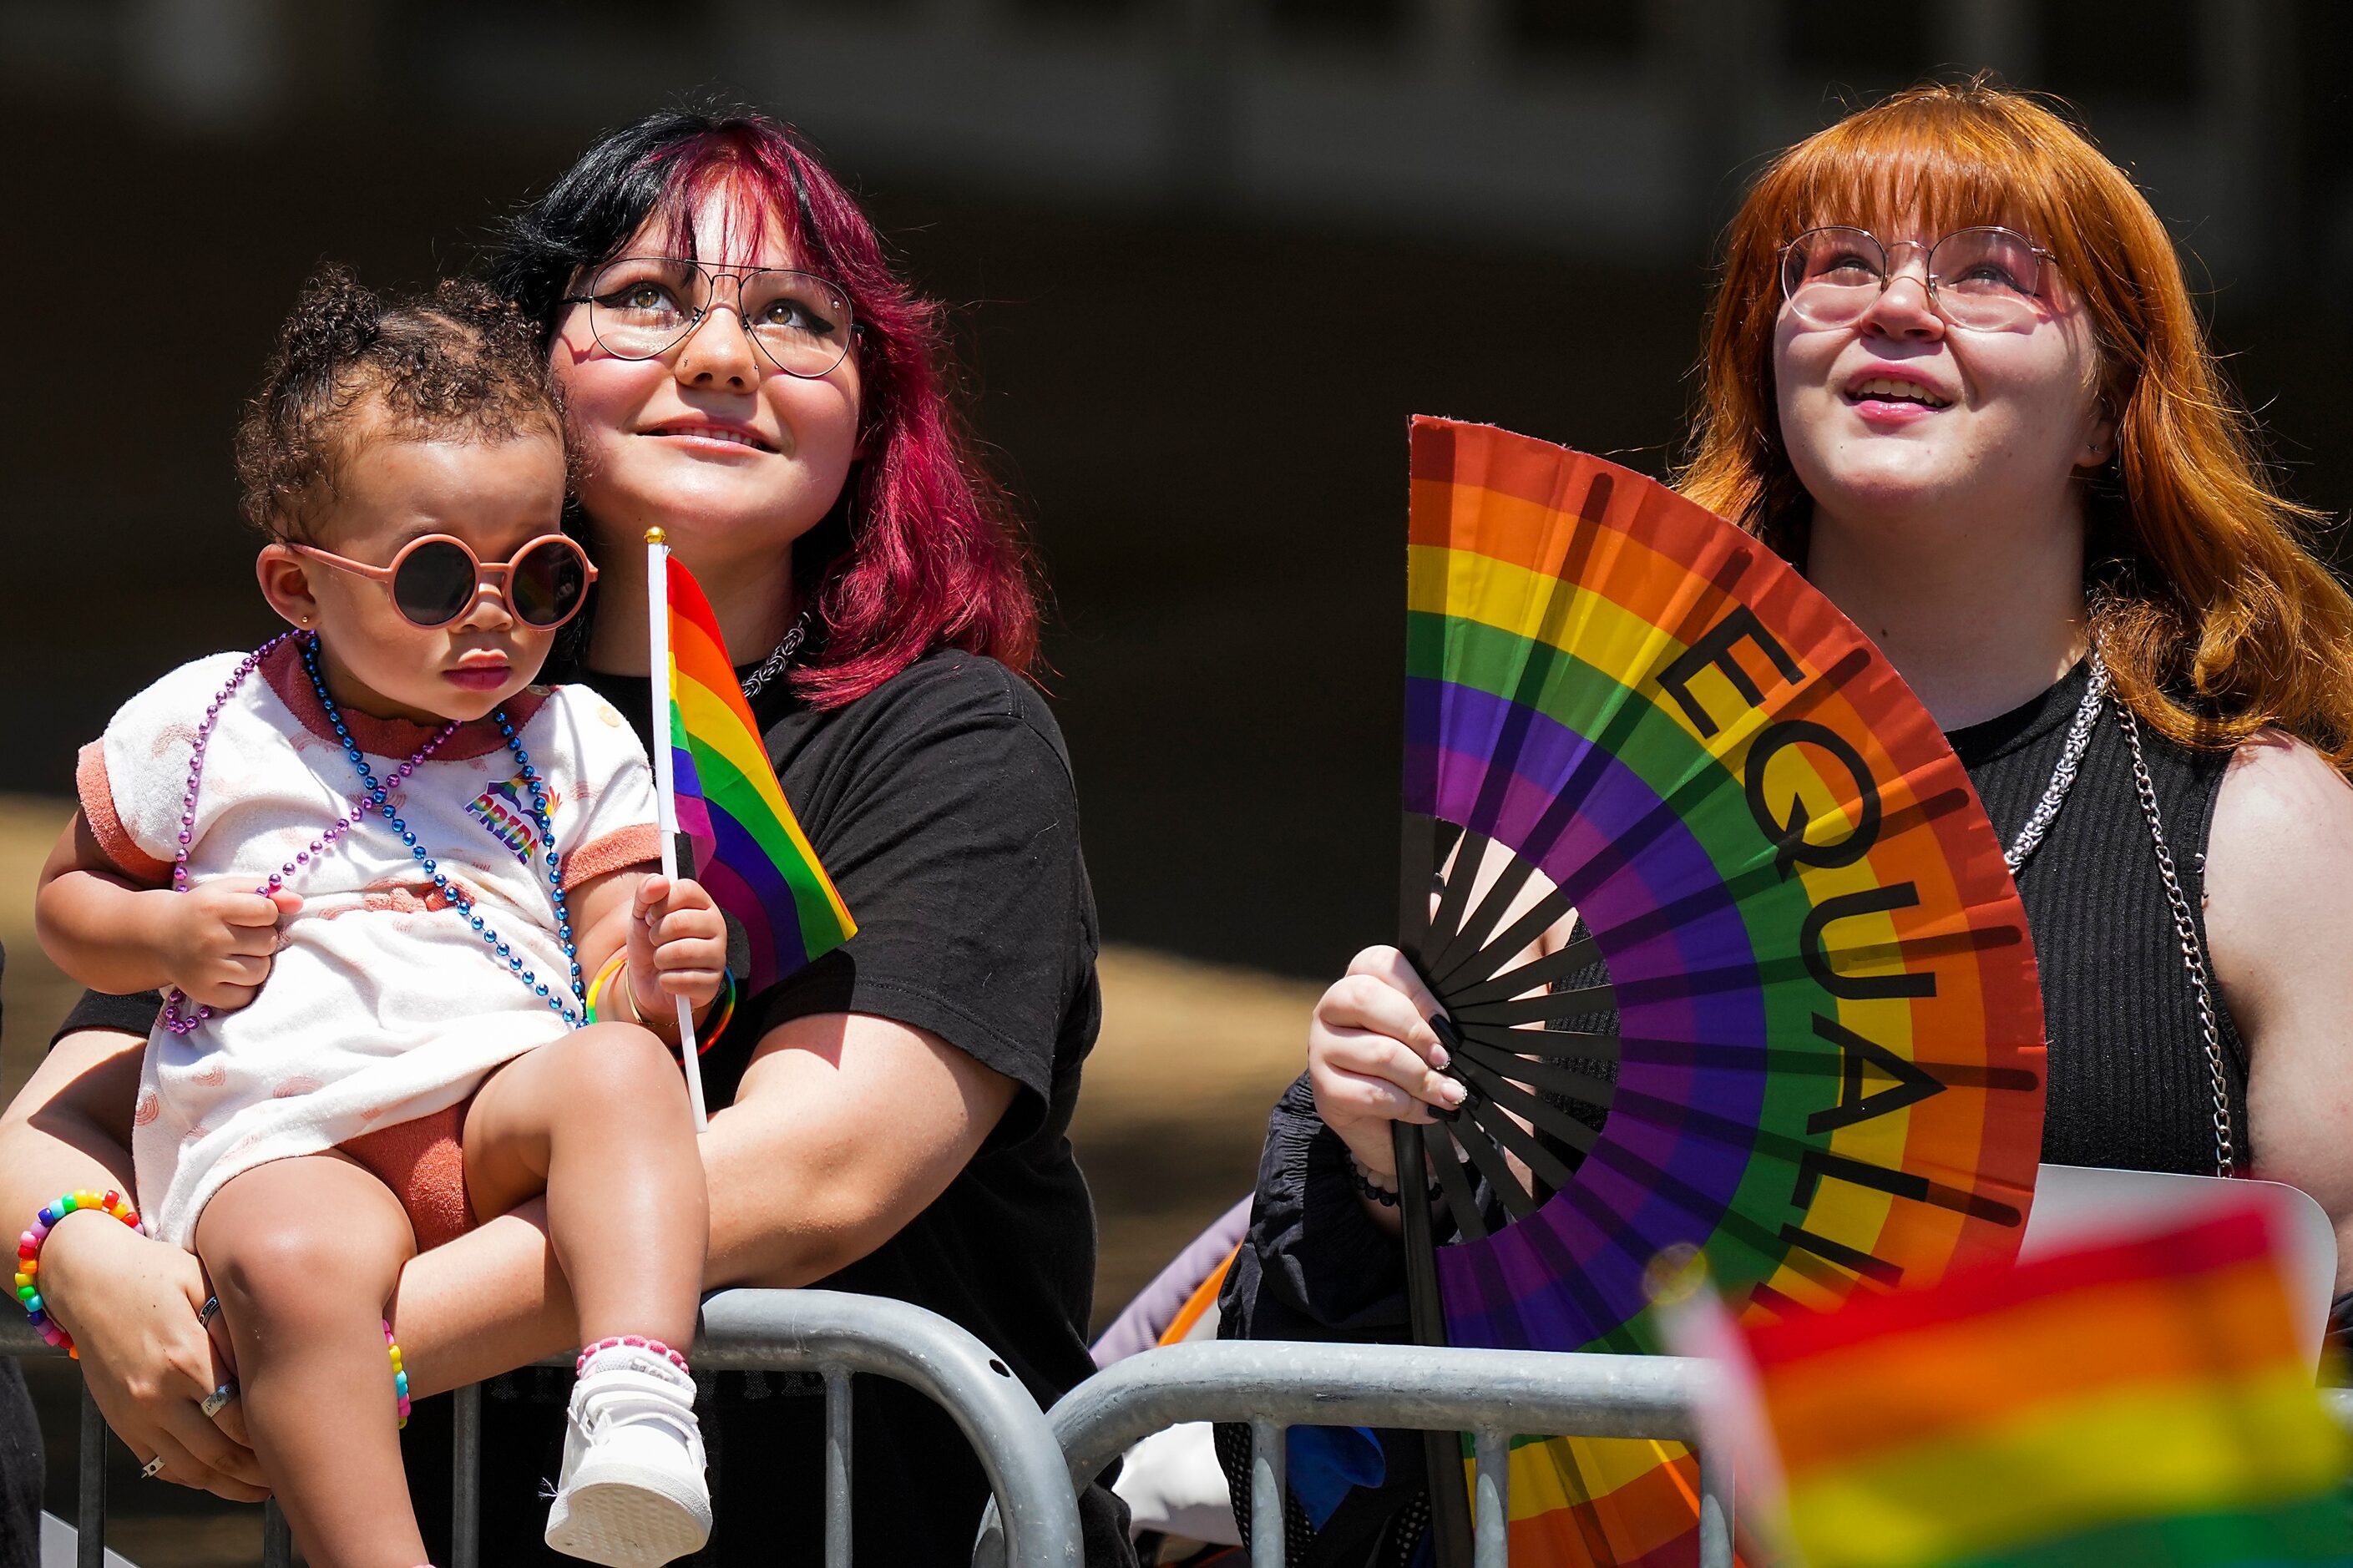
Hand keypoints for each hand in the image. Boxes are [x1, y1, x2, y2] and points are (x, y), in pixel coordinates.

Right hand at [37, 1209, 266, 1499]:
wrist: (88, 1281)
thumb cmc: (156, 1273)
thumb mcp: (202, 1284)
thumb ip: (234, 1324)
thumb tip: (271, 1355)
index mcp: (187, 1357)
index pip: (240, 1415)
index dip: (272, 1435)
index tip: (300, 1437)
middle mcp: (159, 1393)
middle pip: (219, 1452)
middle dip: (258, 1470)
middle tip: (291, 1473)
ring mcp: (137, 1413)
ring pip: (190, 1469)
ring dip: (229, 1485)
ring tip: (262, 1488)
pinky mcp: (122, 1423)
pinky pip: (161, 1465)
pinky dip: (194, 1479)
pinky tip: (221, 1479)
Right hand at [157, 882, 299, 1010]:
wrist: (158, 937)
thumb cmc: (204, 910)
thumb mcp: (230, 889)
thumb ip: (267, 891)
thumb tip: (298, 904)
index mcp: (214, 907)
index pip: (267, 911)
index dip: (268, 912)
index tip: (253, 914)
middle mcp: (208, 939)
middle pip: (268, 942)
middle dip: (263, 937)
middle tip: (241, 936)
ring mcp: (204, 968)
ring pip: (260, 970)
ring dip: (257, 962)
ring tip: (237, 954)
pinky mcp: (203, 992)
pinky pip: (247, 995)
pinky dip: (245, 987)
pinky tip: (230, 973)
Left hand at [625, 874, 727, 1021]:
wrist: (649, 981)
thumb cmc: (649, 942)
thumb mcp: (640, 914)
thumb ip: (646, 893)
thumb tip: (660, 881)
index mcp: (703, 904)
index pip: (686, 889)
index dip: (661, 903)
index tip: (651, 915)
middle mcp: (717, 926)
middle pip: (681, 921)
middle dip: (656, 934)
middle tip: (654, 940)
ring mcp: (718, 954)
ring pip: (681, 952)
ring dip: (659, 959)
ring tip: (661, 960)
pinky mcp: (713, 982)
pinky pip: (684, 979)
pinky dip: (666, 981)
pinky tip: (669, 979)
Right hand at [1307, 946, 1466, 1181]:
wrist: (1404, 1133)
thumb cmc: (1427, 1067)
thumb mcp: (1439, 1031)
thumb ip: (1445, 1009)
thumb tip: (1459, 1001)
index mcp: (1361, 981)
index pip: (1378, 961)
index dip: (1417, 990)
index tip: (1447, 1023)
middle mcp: (1333, 1009)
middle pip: (1365, 997)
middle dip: (1416, 1031)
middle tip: (1444, 1059)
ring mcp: (1322, 1048)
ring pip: (1377, 1051)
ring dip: (1422, 1078)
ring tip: (1449, 1094)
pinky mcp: (1325, 1091)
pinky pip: (1371, 1093)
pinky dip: (1408, 1106)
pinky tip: (1426, 1112)